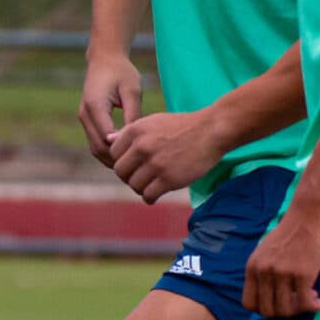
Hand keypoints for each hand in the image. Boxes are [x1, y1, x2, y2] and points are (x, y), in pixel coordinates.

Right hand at [78, 54, 142, 165]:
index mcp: (95, 106)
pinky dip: (108, 152)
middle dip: (117, 160)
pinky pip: (95, 143)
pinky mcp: (87, 121)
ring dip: (112, 159)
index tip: (143, 157)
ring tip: (134, 166)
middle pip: (98, 148)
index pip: (106, 138)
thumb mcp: (132, 90)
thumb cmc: (122, 73)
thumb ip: (132, 114)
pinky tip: (127, 156)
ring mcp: (83, 119)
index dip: (123, 151)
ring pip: (94, 149)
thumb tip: (132, 139)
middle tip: (141, 168)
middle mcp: (85, 115)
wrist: (104, 60)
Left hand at [107, 110, 221, 203]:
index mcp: (136, 131)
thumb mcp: (153, 122)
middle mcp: (142, 147)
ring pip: (134, 185)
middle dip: (128, 177)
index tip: (132, 165)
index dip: (122, 161)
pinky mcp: (169, 179)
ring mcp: (156, 164)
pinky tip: (155, 195)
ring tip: (150, 186)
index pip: (114, 153)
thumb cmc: (182, 126)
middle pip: (120, 171)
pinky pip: (149, 195)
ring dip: (140, 188)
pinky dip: (149, 198)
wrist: (212, 131)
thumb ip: (129, 132)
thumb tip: (108, 141)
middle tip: (139, 178)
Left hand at [243, 195, 319, 317]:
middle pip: (268, 311)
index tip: (279, 303)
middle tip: (297, 303)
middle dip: (284, 312)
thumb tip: (270, 297)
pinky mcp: (302, 273)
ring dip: (300, 309)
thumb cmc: (291, 232)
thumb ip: (264, 271)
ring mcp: (282, 273)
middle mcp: (264, 272)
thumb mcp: (266, 251)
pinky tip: (319, 301)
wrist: (308, 214)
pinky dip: (313, 307)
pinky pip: (305, 303)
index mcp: (252, 267)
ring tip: (310, 297)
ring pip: (286, 310)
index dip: (265, 310)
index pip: (249, 304)